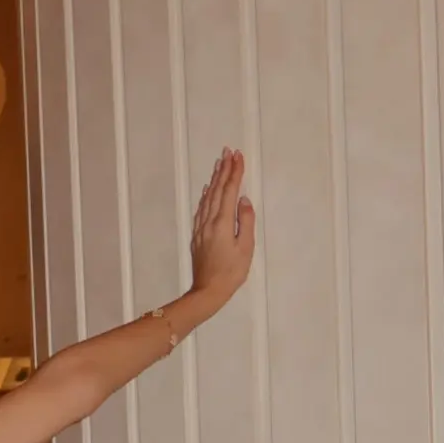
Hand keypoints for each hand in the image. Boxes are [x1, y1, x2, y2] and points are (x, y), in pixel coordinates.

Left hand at [190, 148, 254, 304]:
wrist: (207, 291)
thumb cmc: (231, 272)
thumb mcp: (245, 247)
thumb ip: (245, 221)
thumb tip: (243, 200)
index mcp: (222, 223)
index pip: (230, 191)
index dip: (235, 172)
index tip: (238, 156)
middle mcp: (209, 222)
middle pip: (217, 190)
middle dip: (223, 169)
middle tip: (228, 151)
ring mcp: (201, 229)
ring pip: (208, 198)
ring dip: (214, 179)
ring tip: (219, 163)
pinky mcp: (197, 236)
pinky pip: (201, 210)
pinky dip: (205, 196)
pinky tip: (207, 190)